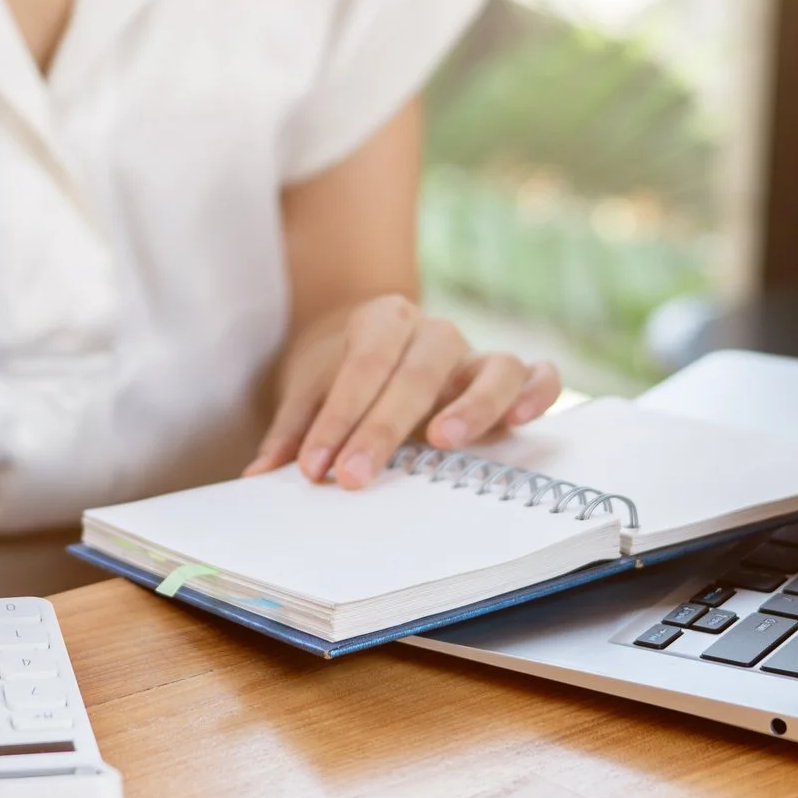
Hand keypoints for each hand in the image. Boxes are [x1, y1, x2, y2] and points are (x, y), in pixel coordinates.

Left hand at [245, 294, 560, 489]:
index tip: (313, 468)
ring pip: (492, 367)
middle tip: (354, 477)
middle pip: (416, 374)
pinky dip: (536, 392)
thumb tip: (260, 475)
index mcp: (381, 320)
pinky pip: (537, 376)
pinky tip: (521, 422)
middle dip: (382, 428)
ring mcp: (475, 355)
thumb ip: (292, 431)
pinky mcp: (509, 380)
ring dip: (471, 406)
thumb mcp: (309, 392)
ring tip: (444, 444)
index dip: (337, 419)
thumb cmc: (342, 376)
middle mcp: (433, 332)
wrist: (375, 344)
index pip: (360, 368)